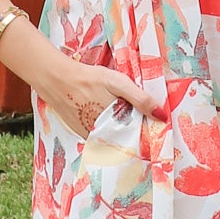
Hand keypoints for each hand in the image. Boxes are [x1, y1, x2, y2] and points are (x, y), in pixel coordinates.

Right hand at [40, 53, 158, 139]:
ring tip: (117, 115)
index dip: (147, 132)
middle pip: (126, 139)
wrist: (58, 80)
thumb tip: (161, 115)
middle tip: (135, 118)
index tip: (154, 128)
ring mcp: (92, 136)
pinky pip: (99, 137)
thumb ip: (140, 99)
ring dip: (119, 132)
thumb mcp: (118, 83)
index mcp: (117, 124)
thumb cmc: (88, 79)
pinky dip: (105, 131)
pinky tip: (103, 116)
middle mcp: (105, 135)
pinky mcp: (82, 134)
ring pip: (112, 139)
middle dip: (134, 132)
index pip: (139, 136)